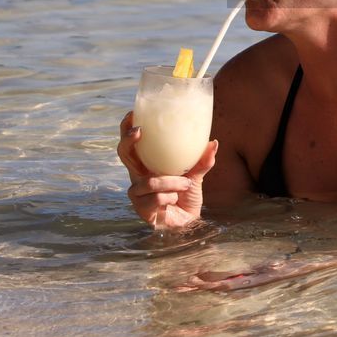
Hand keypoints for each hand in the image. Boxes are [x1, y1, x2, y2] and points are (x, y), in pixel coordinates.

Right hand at [117, 111, 217, 228]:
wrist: (188, 223)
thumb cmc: (186, 197)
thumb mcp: (196, 175)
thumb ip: (202, 161)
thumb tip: (213, 142)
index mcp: (147, 165)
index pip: (132, 144)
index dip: (127, 129)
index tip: (133, 114)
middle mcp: (138, 176)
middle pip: (123, 154)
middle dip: (129, 141)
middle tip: (139, 132)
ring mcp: (137, 193)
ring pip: (149, 181)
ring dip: (171, 182)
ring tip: (186, 183)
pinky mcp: (141, 209)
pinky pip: (155, 198)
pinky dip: (170, 196)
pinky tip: (175, 199)